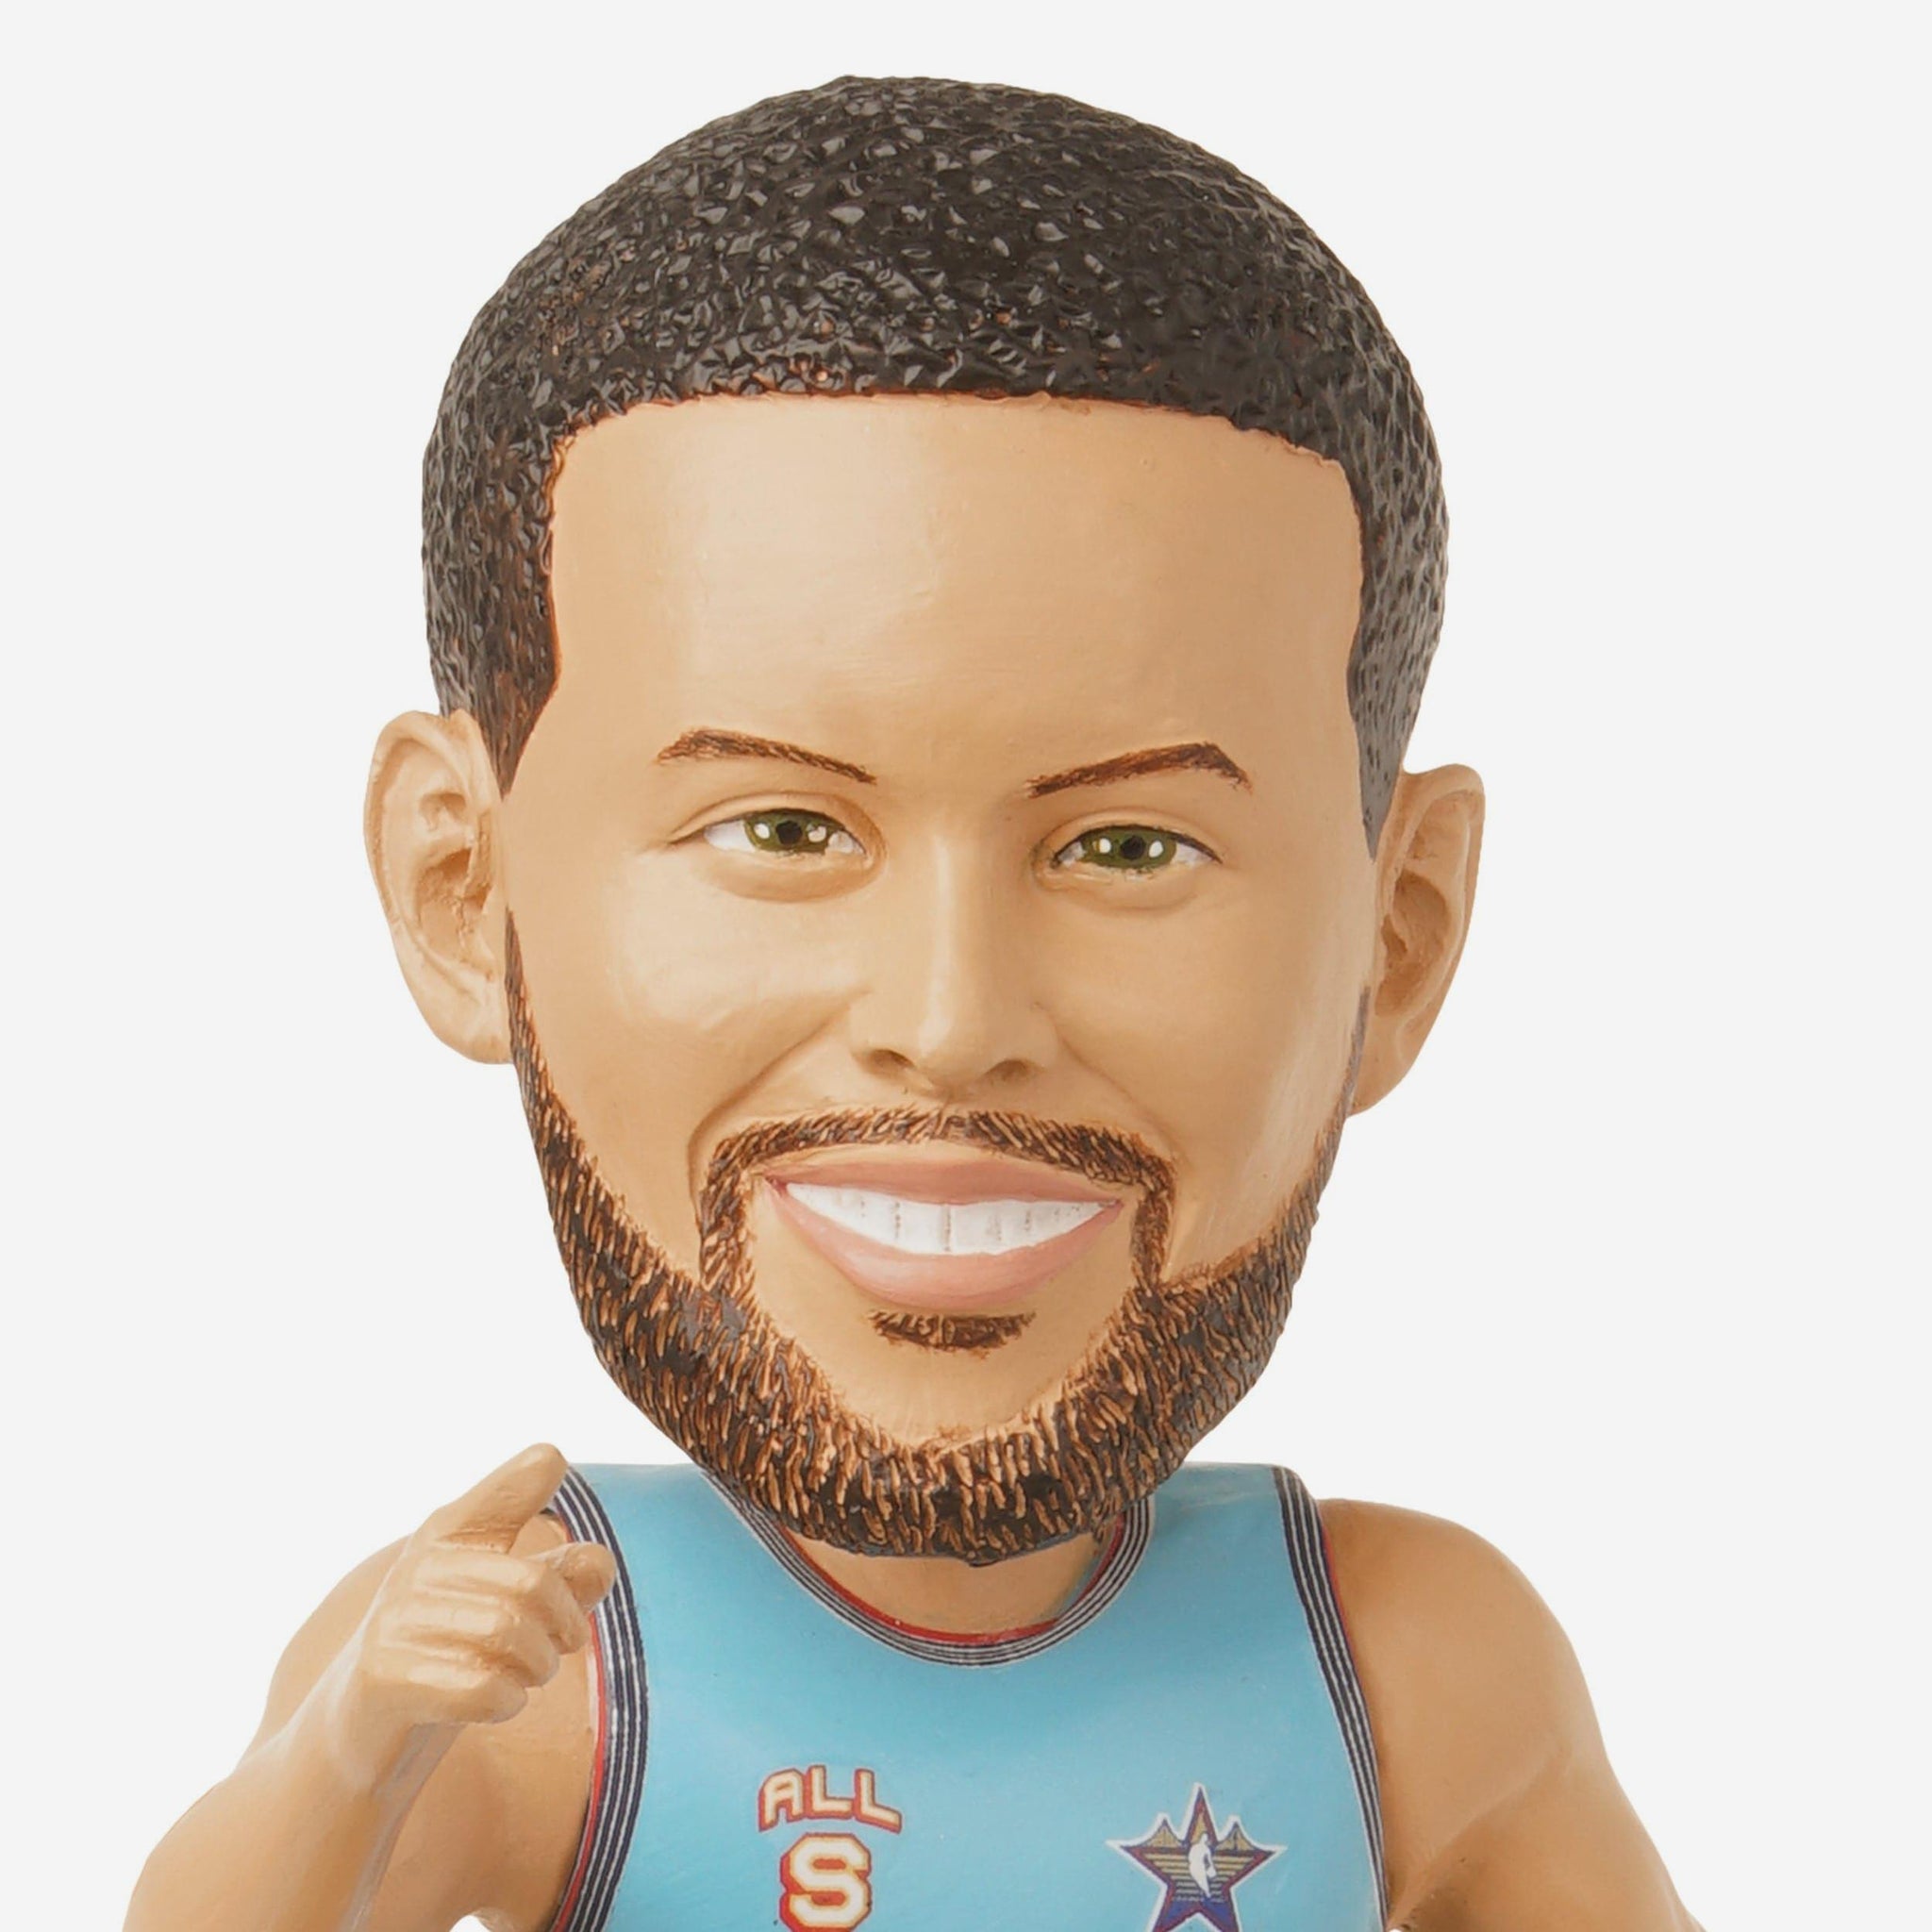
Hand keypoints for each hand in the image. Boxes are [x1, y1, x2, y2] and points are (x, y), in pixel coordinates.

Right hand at [314, 1444, 615, 1791]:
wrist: (360, 1728)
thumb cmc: (450, 1651)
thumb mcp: (507, 1602)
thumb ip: (561, 1574)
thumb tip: (599, 1562)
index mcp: (450, 1533)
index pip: (502, 1491)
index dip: (531, 1476)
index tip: (552, 1462)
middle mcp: (419, 1566)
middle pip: (535, 1584)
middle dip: (564, 1625)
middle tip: (558, 1647)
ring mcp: (395, 1619)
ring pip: (510, 1635)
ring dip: (539, 1666)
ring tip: (528, 1675)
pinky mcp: (382, 1677)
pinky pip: (481, 1687)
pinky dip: (508, 1700)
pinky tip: (499, 1700)